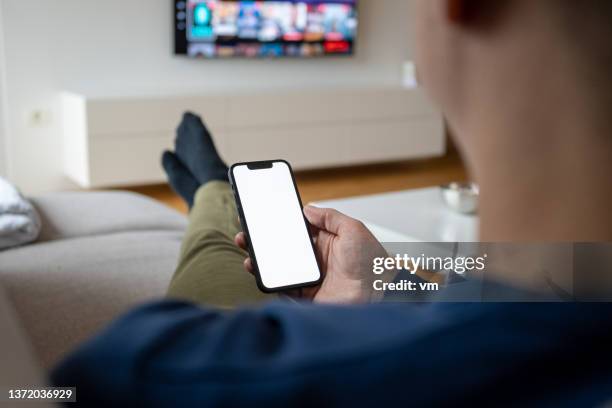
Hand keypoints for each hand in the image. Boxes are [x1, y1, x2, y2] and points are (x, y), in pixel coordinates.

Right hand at [234, 206, 388, 303]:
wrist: (377, 296)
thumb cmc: (372, 264)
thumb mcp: (354, 230)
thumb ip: (330, 217)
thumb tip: (307, 208)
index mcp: (326, 241)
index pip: (297, 228)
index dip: (280, 221)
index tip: (262, 213)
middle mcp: (315, 258)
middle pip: (282, 246)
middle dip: (263, 238)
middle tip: (246, 229)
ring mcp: (308, 277)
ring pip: (278, 265)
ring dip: (259, 256)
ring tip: (247, 246)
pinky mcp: (304, 295)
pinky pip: (281, 285)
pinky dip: (266, 278)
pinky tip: (256, 268)